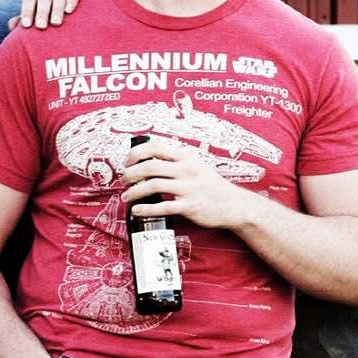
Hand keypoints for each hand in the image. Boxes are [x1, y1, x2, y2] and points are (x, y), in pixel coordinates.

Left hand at [10, 0, 82, 29]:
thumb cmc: (48, 12)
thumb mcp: (35, 15)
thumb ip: (22, 20)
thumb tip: (11, 26)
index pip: (29, 0)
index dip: (27, 12)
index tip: (26, 26)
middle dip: (42, 12)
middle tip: (41, 26)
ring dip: (56, 9)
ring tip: (56, 23)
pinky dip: (72, 0)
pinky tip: (69, 10)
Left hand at [121, 137, 253, 231]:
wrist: (233, 204)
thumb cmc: (212, 186)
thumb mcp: (196, 166)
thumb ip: (176, 162)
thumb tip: (151, 160)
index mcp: (186, 157)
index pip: (156, 146)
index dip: (136, 153)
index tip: (127, 162)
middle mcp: (186, 170)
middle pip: (150, 166)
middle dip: (131, 173)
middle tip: (124, 180)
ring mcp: (188, 188)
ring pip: (153, 185)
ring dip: (134, 191)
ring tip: (126, 196)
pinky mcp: (190, 206)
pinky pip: (163, 206)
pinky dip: (146, 209)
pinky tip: (136, 210)